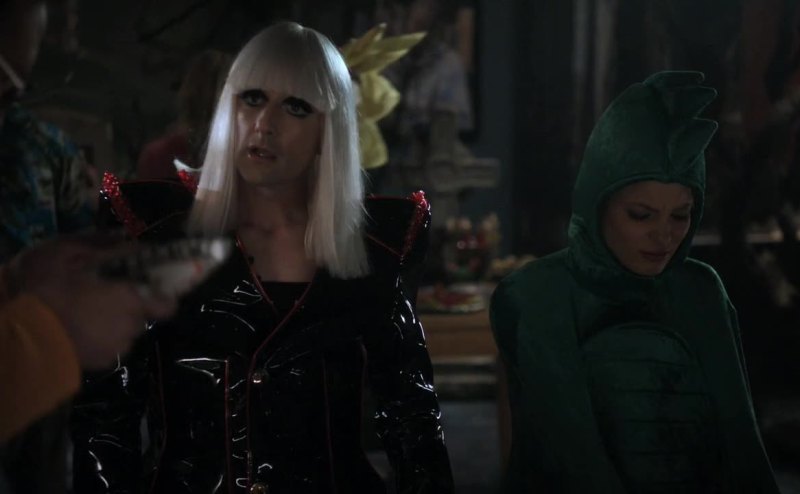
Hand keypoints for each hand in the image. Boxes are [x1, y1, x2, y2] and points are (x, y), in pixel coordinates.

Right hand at [7, 235, 176, 369]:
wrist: (15, 336)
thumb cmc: (44, 289)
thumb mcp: (68, 252)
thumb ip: (106, 245)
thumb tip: (134, 242)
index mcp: (131, 300)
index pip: (167, 304)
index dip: (162, 294)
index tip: (149, 284)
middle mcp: (130, 328)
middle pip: (141, 315)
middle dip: (128, 304)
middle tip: (101, 292)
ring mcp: (114, 349)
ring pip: (123, 331)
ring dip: (111, 321)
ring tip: (82, 311)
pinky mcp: (97, 365)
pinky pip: (106, 347)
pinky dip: (97, 338)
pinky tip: (75, 329)